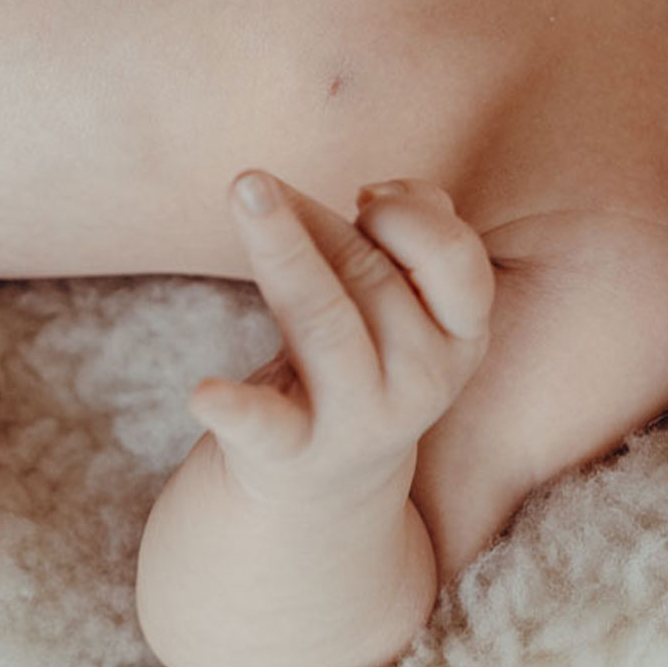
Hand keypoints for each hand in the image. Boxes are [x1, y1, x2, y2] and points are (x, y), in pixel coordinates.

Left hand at [189, 172, 493, 507]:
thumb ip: (420, 228)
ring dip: (284, 251)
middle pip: (372, 277)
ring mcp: (359, 422)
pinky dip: (234, 409)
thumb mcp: (417, 302)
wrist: (329, 482)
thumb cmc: (370, 355)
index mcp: (464, 337)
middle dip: (317, 220)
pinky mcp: (291, 452)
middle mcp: (424, 383)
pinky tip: (203, 393)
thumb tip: (375, 195)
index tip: (362, 197)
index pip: (451, 258)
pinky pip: (267, 426)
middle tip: (257, 184)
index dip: (407, 214)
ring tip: (246, 190)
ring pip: (324, 323)